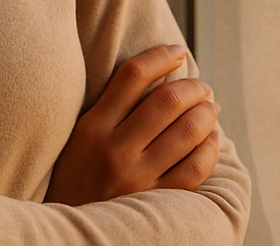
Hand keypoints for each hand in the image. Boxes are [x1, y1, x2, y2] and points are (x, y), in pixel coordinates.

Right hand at [45, 43, 221, 204]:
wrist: (66, 231)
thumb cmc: (78, 176)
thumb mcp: (81, 136)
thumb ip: (110, 107)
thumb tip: (158, 73)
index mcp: (93, 127)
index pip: (134, 75)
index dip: (162, 56)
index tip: (178, 51)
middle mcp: (114, 150)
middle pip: (167, 101)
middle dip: (194, 87)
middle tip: (202, 87)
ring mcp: (135, 179)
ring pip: (187, 132)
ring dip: (207, 114)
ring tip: (211, 109)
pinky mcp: (153, 204)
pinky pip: (194, 169)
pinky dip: (210, 148)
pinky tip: (213, 139)